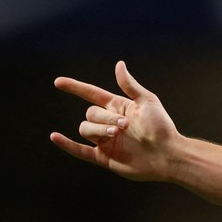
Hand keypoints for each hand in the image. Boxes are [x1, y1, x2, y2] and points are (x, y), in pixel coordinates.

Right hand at [50, 61, 178, 181]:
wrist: (166, 154)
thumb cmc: (161, 127)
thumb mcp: (147, 101)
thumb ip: (129, 85)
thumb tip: (119, 64)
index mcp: (119, 107)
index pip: (91, 94)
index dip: (75, 88)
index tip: (58, 82)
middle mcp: (109, 122)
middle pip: (91, 114)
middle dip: (105, 117)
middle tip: (125, 125)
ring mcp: (105, 140)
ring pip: (86, 129)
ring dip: (98, 130)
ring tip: (117, 134)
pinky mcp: (103, 157)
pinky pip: (80, 150)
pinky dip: (66, 145)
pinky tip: (54, 137)